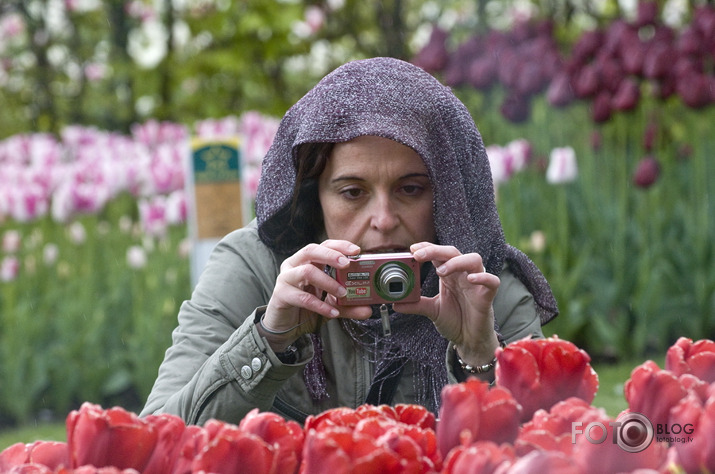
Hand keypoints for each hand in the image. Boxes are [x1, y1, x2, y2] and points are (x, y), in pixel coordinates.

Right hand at [260, 240, 371, 350]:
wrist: (284, 327)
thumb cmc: (304, 309)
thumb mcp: (330, 305)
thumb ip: (347, 305)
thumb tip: (368, 309)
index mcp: (307, 262)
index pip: (324, 246)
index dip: (340, 245)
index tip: (356, 251)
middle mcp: (294, 265)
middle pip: (312, 250)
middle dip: (331, 255)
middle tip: (347, 265)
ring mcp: (286, 279)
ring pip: (307, 271)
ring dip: (328, 282)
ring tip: (342, 293)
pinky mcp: (281, 295)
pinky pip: (302, 297)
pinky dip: (320, 305)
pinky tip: (332, 312)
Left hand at [394, 242, 500, 365]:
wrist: (469, 340)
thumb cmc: (455, 321)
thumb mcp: (432, 311)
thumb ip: (415, 305)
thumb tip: (395, 303)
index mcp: (449, 275)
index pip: (439, 254)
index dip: (427, 247)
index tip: (412, 249)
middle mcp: (463, 275)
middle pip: (453, 252)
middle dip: (435, 250)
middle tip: (418, 255)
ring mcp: (476, 283)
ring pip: (473, 259)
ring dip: (456, 261)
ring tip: (441, 271)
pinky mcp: (487, 296)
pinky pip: (492, 281)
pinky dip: (484, 277)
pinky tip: (471, 279)